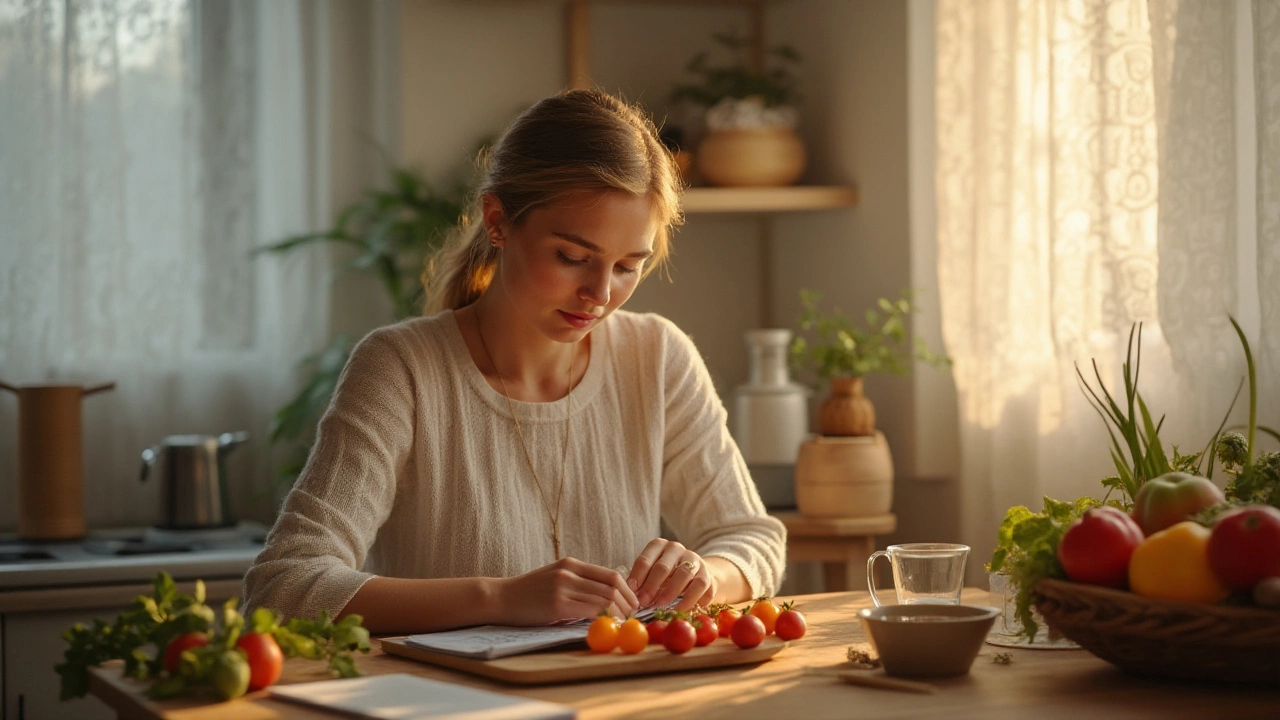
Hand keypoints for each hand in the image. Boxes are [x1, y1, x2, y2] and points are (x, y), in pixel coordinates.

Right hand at [496, 557, 638, 624]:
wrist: (501, 598)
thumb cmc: (529, 593)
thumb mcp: (556, 579)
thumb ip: (578, 583)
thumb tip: (607, 598)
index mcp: (572, 564)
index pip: (611, 574)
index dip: (627, 590)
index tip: (633, 603)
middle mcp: (570, 572)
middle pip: (612, 586)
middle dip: (628, 603)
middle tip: (633, 616)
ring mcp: (563, 587)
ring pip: (604, 598)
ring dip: (619, 613)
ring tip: (623, 623)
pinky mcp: (557, 605)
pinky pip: (589, 611)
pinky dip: (603, 618)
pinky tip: (606, 626)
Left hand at [626, 539, 715, 611]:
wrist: (697, 576)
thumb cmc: (667, 577)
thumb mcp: (652, 574)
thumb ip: (642, 583)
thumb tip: (630, 597)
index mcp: (659, 546)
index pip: (645, 559)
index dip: (637, 576)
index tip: (631, 591)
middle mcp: (676, 549)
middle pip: (662, 567)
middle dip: (651, 586)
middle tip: (643, 602)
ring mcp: (693, 560)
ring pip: (682, 574)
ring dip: (669, 592)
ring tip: (660, 606)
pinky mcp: (707, 574)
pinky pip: (698, 586)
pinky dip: (688, 599)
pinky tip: (678, 609)